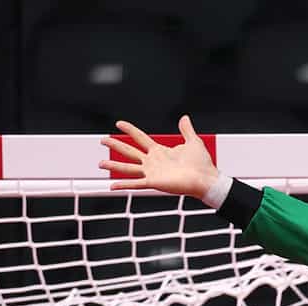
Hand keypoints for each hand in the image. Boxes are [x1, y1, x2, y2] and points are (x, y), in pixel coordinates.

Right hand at [100, 115, 217, 199]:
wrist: (206, 179)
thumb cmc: (202, 164)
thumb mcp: (193, 142)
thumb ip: (186, 130)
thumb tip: (184, 118)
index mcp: (160, 151)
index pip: (140, 138)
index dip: (130, 130)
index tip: (119, 123)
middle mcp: (153, 162)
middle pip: (129, 151)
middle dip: (115, 145)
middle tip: (102, 140)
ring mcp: (152, 172)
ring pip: (128, 167)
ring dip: (114, 166)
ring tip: (100, 163)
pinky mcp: (154, 182)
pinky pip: (136, 184)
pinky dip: (124, 185)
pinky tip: (111, 186)